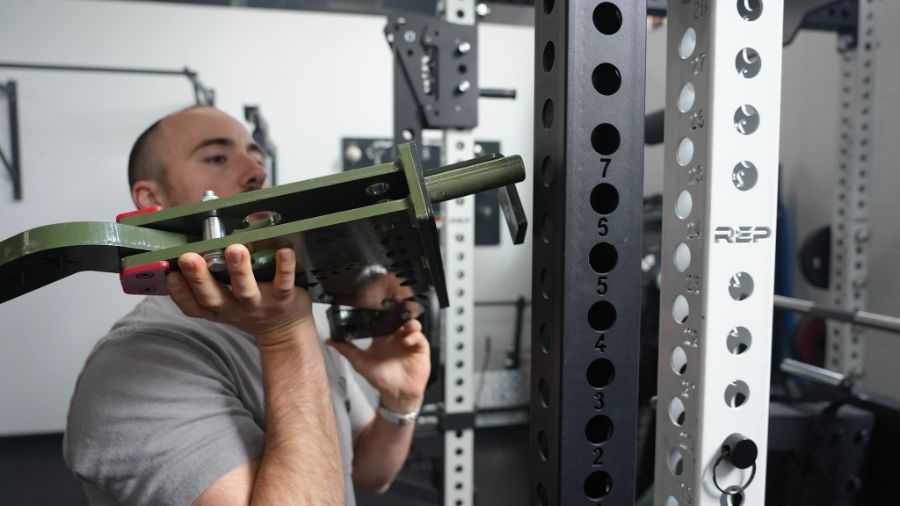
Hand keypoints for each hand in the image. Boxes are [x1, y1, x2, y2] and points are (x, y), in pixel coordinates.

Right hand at [165, 244, 312, 347]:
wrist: (285, 329)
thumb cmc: (249, 306)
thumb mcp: (224, 300)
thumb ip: (208, 281)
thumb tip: (188, 246)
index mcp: (216, 307)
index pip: (191, 305)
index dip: (178, 292)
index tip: (169, 274)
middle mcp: (234, 307)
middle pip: (212, 296)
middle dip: (199, 277)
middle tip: (189, 257)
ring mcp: (259, 304)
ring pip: (246, 290)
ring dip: (239, 270)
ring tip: (235, 250)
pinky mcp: (283, 299)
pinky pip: (284, 284)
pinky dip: (284, 268)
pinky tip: (284, 251)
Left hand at [328, 319, 430, 412]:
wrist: (396, 393)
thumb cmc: (380, 378)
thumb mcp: (360, 363)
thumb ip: (346, 350)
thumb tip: (329, 340)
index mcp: (382, 337)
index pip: (382, 319)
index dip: (382, 312)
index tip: (378, 308)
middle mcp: (395, 337)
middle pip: (399, 318)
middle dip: (399, 312)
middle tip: (395, 311)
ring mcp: (408, 341)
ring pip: (411, 324)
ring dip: (409, 322)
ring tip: (405, 327)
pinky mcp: (420, 348)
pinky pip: (419, 337)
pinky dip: (414, 336)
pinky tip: (407, 341)